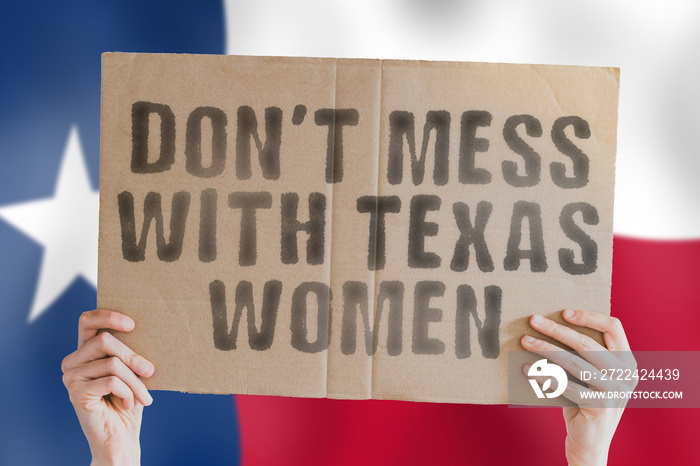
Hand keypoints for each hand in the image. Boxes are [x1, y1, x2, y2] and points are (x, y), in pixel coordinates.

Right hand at [62, 310, 154, 465]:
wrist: (121, 438)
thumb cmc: (129, 401)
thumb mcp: (132, 371)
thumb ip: (128, 351)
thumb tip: (145, 330)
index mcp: (84, 351)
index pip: (87, 320)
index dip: (109, 316)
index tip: (132, 325)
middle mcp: (72, 362)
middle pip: (104, 340)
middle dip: (133, 357)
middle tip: (150, 371)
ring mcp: (71, 377)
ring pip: (112, 363)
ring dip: (135, 381)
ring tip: (143, 396)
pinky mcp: (76, 393)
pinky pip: (111, 381)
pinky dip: (128, 393)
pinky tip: (129, 404)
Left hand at [521, 310, 635, 465]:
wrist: (589, 445)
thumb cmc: (583, 403)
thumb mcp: (589, 375)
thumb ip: (583, 354)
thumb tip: (549, 324)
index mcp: (627, 361)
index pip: (614, 327)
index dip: (589, 316)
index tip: (563, 312)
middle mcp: (626, 375)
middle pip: (588, 343)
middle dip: (557, 330)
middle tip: (533, 320)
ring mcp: (615, 392)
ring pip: (574, 363)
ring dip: (546, 350)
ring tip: (525, 341)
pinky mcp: (600, 407)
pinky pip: (567, 386)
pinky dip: (545, 376)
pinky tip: (528, 369)